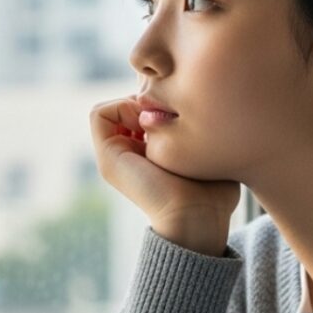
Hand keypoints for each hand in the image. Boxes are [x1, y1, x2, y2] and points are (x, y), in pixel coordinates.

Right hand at [90, 95, 240, 255]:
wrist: (196, 215)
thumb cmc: (214, 188)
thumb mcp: (207, 151)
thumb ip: (200, 129)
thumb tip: (200, 103)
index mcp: (146, 154)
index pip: (141, 109)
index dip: (158, 98)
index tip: (180, 107)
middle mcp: (127, 154)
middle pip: (126, 105)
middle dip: (145, 97)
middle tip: (168, 108)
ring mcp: (114, 156)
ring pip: (110, 108)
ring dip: (131, 102)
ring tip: (156, 116)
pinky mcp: (107, 158)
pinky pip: (98, 114)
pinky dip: (120, 107)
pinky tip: (146, 122)